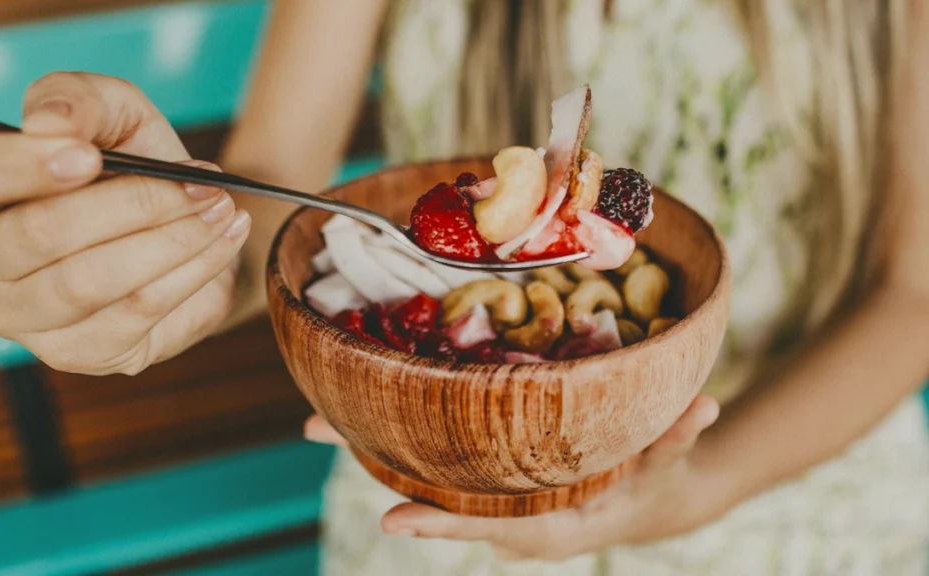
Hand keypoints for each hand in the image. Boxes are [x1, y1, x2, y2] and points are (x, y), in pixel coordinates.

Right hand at [0, 72, 250, 375]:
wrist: (192, 224)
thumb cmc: (136, 165)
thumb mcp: (116, 113)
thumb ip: (80, 99)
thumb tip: (50, 123)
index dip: (13, 166)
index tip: (88, 156)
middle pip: (38, 234)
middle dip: (134, 203)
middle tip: (202, 184)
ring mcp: (25, 317)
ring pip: (92, 279)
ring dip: (174, 238)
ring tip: (220, 209)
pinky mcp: (79, 352)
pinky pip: (138, 311)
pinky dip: (193, 270)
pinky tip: (223, 241)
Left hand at [304, 394, 727, 561]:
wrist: (648, 501)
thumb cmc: (658, 483)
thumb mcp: (671, 465)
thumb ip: (680, 439)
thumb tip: (702, 405)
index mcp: (549, 524)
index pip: (490, 529)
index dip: (444, 526)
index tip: (391, 520)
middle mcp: (508, 515)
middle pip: (433, 496)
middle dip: (374, 464)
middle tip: (314, 428)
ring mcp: (493, 495)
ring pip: (424, 474)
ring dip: (370, 444)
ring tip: (315, 416)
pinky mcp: (488, 475)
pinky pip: (437, 459)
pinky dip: (399, 436)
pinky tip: (363, 406)